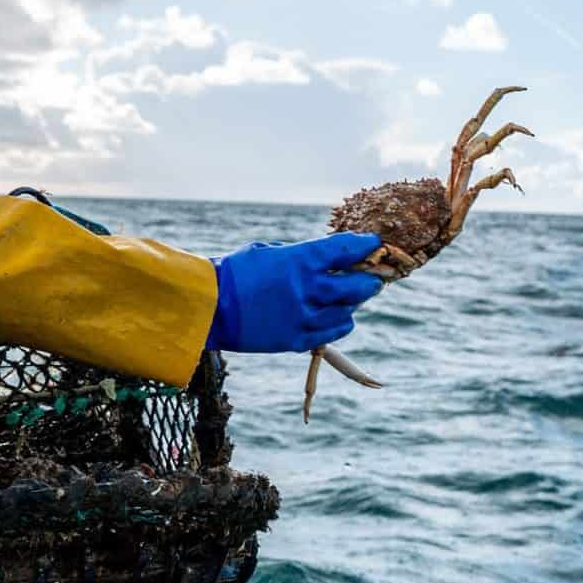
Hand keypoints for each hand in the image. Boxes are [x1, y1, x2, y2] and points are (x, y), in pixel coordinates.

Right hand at [206, 232, 384, 353]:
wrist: (209, 308)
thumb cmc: (234, 273)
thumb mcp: (266, 251)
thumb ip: (297, 255)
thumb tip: (322, 258)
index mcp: (298, 261)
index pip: (345, 250)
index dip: (365, 245)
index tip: (373, 243)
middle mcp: (306, 289)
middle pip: (357, 286)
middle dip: (370, 280)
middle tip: (373, 277)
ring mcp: (302, 317)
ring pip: (348, 311)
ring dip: (353, 302)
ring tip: (352, 297)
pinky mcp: (295, 339)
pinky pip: (333, 332)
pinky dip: (341, 323)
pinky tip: (338, 316)